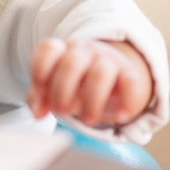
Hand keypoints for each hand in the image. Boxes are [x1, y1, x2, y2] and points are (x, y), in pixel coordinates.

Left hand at [28, 38, 152, 127]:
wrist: (117, 75)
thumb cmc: (79, 83)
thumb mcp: (57, 88)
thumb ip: (41, 97)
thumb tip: (38, 113)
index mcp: (62, 52)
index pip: (48, 48)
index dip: (40, 69)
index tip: (40, 90)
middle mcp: (85, 52)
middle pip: (71, 64)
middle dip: (62, 92)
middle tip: (63, 112)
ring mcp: (108, 60)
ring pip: (100, 73)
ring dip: (91, 100)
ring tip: (88, 120)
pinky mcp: (131, 74)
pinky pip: (131, 83)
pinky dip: (126, 102)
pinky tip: (120, 117)